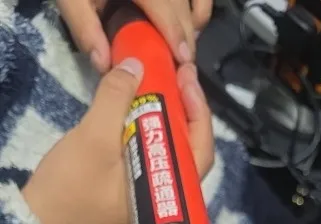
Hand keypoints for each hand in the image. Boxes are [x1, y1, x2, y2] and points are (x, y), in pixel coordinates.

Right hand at [22, 59, 213, 223]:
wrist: (40, 219)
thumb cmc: (72, 184)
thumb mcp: (94, 134)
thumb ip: (118, 97)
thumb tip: (136, 65)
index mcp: (167, 193)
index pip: (202, 151)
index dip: (199, 111)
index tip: (186, 77)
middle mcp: (166, 200)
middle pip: (191, 152)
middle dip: (188, 113)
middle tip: (179, 78)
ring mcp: (150, 199)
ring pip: (173, 155)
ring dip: (171, 122)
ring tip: (164, 89)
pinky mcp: (135, 195)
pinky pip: (155, 159)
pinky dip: (154, 135)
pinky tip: (145, 114)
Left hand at [57, 0, 212, 72]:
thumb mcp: (72, 0)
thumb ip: (85, 28)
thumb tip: (105, 65)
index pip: (163, 3)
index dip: (175, 31)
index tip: (183, 59)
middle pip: (180, 4)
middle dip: (185, 37)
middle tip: (181, 70)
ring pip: (192, 0)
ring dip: (193, 26)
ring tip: (182, 52)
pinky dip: (198, 9)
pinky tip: (190, 29)